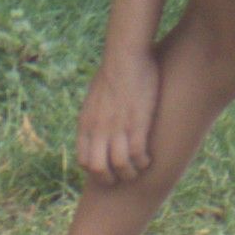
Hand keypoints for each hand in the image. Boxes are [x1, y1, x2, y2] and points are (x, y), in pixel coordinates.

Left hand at [75, 51, 162, 189]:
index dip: (96, 171)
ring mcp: (117, 127)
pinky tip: (149, 159)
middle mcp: (98, 129)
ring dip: (130, 173)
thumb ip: (95, 113)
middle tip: (122, 177)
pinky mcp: (137, 123)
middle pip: (99, 169)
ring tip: (139, 170)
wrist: (124, 55)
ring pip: (120, 166)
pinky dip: (143, 162)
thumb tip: (99, 120)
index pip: (84, 161)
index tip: (108, 170)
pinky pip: (138, 155)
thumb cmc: (112, 71)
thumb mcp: (94, 96)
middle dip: (111, 179)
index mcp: (86, 124)